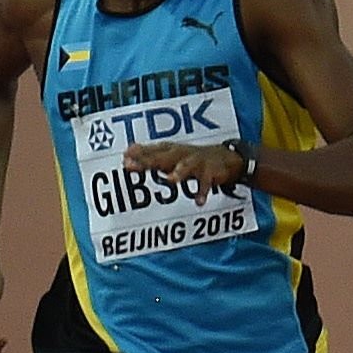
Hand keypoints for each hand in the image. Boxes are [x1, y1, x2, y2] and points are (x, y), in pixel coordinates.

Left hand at [127, 140, 249, 192]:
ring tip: (171, 181)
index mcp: (171, 151)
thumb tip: (126, 153)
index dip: (139, 154)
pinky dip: (202, 192)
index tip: (125, 157)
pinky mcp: (211, 173)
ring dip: (179, 173)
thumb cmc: (193, 158)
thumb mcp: (171, 154)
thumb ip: (150, 154)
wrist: (227, 158)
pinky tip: (198, 202)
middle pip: (164, 158)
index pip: (152, 150)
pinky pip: (206, 184)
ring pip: (186, 167)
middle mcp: (182, 155)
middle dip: (150, 161)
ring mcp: (197, 163)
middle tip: (136, 166)